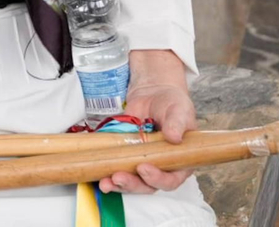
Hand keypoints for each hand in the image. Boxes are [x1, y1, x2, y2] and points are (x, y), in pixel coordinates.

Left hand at [101, 80, 197, 194]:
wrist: (153, 93)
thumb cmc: (173, 104)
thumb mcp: (180, 111)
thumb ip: (178, 123)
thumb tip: (174, 137)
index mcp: (178, 162)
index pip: (171, 180)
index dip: (157, 179)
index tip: (144, 169)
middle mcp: (160, 167)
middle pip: (147, 185)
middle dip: (132, 184)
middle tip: (118, 177)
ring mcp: (140, 162)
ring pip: (131, 180)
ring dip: (117, 184)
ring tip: (105, 182)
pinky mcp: (125, 155)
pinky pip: (116, 167)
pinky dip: (107, 172)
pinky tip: (98, 174)